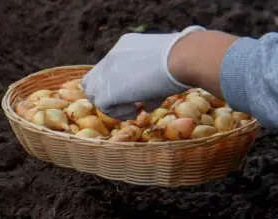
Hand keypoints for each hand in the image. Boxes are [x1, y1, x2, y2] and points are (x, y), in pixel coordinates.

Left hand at [81, 26, 205, 119]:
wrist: (183, 57)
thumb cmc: (184, 60)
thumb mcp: (164, 69)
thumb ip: (150, 86)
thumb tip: (147, 106)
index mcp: (124, 46)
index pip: (109, 67)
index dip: (116, 82)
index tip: (131, 92)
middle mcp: (112, 56)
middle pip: (93, 79)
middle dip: (107, 94)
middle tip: (125, 104)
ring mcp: (106, 73)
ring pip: (94, 94)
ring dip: (111, 105)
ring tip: (131, 111)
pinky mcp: (107, 91)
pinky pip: (103, 107)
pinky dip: (118, 112)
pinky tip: (133, 113)